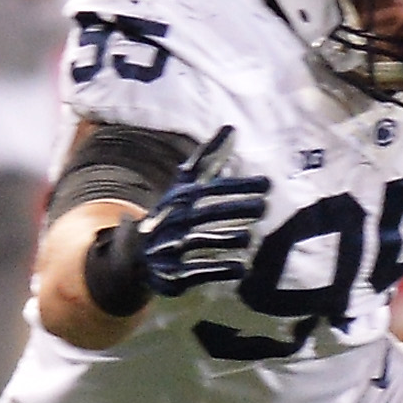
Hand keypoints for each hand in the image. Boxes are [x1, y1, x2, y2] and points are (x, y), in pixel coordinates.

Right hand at [131, 128, 270, 297]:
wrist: (135, 255)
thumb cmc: (172, 214)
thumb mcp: (185, 186)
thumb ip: (208, 160)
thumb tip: (232, 128)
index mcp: (179, 198)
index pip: (210, 189)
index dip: (237, 186)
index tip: (267, 183)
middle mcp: (173, 221)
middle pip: (205, 214)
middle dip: (235, 209)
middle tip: (265, 206)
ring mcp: (170, 248)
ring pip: (199, 241)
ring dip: (225, 239)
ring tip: (251, 237)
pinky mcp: (171, 274)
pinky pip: (195, 271)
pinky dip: (218, 270)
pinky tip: (242, 268)